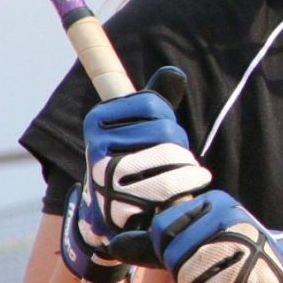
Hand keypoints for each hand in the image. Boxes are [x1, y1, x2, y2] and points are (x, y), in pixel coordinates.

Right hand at [61, 67, 211, 282]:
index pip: (153, 103)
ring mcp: (103, 174)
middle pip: (164, 129)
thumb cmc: (136, 156)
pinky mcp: (117, 203)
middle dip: (180, 144)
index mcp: (98, 118)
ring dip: (187, 167)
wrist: (115, 208)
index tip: (165, 134)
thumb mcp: (142, 123)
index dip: (169, 118)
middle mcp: (95, 143)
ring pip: (168, 155)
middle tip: (179, 159)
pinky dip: (183, 187)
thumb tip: (175, 75)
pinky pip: (164, 186)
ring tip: (188, 173)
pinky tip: (187, 189)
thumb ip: (157, 97)